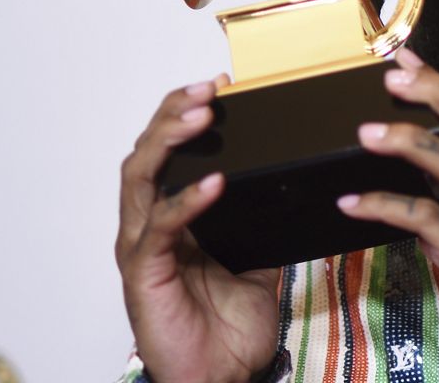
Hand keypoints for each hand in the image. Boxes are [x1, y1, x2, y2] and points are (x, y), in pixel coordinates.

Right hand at [116, 76, 280, 382]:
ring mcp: (143, 246)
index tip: (224, 84)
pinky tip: (213, 184)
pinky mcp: (144, 274)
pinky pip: (160, 229)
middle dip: (174, 113)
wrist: (221, 377)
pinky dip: (185, 202)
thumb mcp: (260, 259)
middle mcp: (150, 223)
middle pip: (148, 151)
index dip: (189, 112)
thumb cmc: (229, 326)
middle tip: (209, 88)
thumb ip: (266, 219)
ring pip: (140, 177)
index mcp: (175, 215)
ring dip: (168, 141)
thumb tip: (298, 182)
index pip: (172, 150)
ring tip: (200, 115)